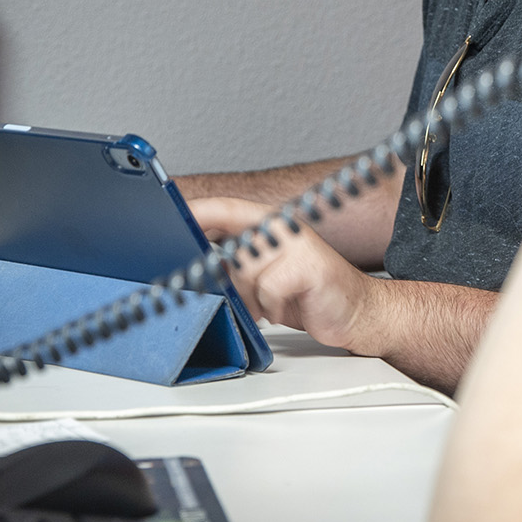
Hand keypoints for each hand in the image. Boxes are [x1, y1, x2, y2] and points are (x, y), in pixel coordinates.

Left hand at [194, 199, 379, 351]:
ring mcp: (298, 244)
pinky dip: (271, 308)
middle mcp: (283, 227)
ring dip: (252, 299)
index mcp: (269, 224)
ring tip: (268, 304)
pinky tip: (285, 308)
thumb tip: (192, 263)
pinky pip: (267, 291)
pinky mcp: (309, 266)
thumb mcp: (262, 275)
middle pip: (230, 249)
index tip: (164, 223)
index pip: (223, 209)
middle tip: (240, 295)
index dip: (194, 213)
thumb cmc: (306, 294)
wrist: (357, 311)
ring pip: (246, 272)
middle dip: (228, 280)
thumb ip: (233, 262)